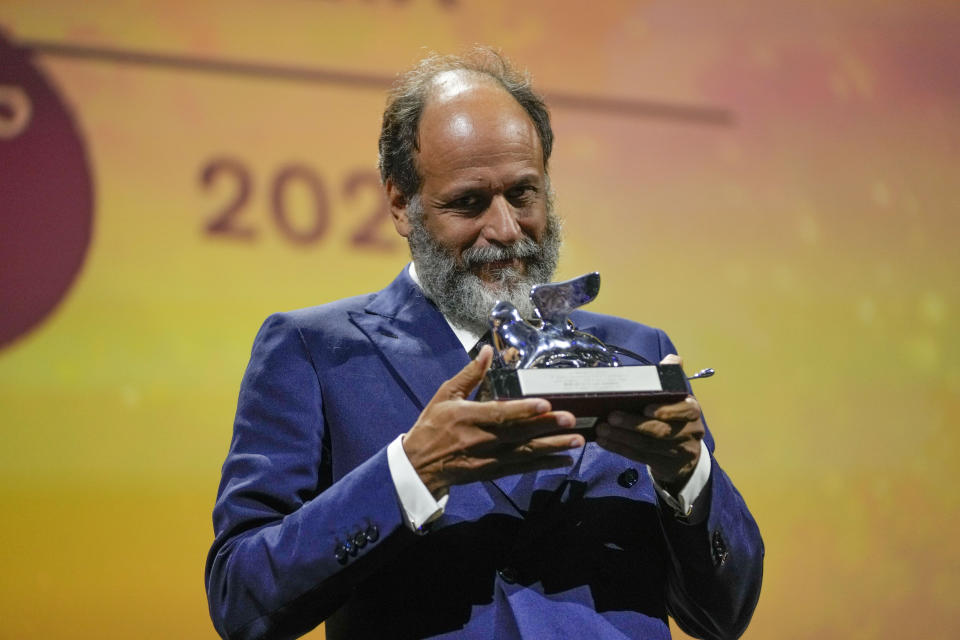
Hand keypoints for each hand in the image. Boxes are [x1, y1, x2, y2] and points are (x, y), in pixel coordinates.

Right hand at [403, 346, 583, 495]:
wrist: (420, 466)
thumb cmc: (433, 426)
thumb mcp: (446, 395)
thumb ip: (469, 375)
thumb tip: (486, 351)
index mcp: (471, 417)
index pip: (501, 413)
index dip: (524, 410)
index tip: (546, 403)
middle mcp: (484, 440)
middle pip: (520, 434)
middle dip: (547, 427)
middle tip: (572, 420)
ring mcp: (491, 458)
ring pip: (527, 453)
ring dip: (554, 447)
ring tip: (578, 441)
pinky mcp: (495, 472)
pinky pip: (524, 468)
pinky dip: (545, 464)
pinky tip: (565, 460)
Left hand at [595, 354, 703, 493]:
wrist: (684, 454)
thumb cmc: (673, 417)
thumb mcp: (673, 398)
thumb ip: (670, 380)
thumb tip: (673, 359)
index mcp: (691, 410)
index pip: (685, 410)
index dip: (667, 410)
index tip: (646, 408)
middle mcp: (690, 431)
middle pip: (661, 430)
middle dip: (634, 424)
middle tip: (611, 417)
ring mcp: (679, 451)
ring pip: (648, 445)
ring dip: (622, 437)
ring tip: (601, 430)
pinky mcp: (666, 465)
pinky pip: (640, 457)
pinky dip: (620, 449)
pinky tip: (604, 442)